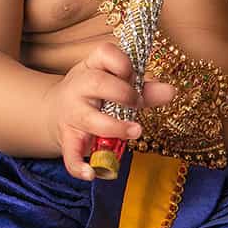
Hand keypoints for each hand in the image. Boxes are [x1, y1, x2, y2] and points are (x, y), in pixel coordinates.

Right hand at [43, 41, 177, 179]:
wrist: (55, 112)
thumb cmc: (96, 96)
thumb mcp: (117, 86)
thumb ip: (145, 89)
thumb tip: (171, 91)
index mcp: (92, 67)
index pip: (105, 53)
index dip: (123, 63)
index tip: (133, 76)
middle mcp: (78, 87)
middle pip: (97, 83)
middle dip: (123, 92)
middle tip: (138, 103)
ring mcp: (71, 114)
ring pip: (90, 119)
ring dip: (115, 126)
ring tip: (136, 131)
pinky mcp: (67, 139)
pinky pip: (70, 154)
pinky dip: (79, 166)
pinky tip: (92, 174)